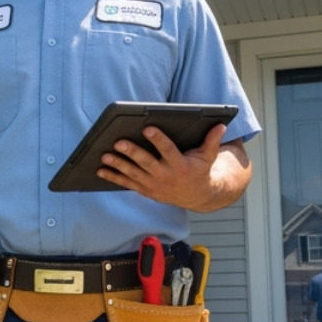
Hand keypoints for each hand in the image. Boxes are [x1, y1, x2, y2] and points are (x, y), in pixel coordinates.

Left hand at [97, 123, 235, 209]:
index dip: (158, 139)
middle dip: (132, 153)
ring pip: (133, 174)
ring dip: (118, 165)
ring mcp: (154, 185)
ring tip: (105, 155)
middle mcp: (166, 176)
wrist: (197, 196)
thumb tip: (221, 125)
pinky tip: (100, 170)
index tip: (148, 128)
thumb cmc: (200, 170)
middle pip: (146, 163)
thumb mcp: (208, 156)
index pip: (168, 150)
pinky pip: (127, 184)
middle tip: (118, 142)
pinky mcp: (146, 190)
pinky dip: (113, 178)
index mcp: (180, 165)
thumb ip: (212, 140)